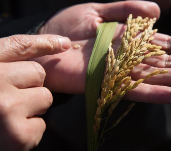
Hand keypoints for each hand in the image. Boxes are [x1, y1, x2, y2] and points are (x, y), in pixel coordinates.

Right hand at [0, 34, 70, 150]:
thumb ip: (12, 57)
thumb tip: (65, 43)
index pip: (20, 46)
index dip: (44, 43)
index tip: (64, 43)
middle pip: (38, 74)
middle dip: (29, 87)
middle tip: (5, 100)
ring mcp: (7, 108)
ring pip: (45, 98)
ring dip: (31, 109)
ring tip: (6, 117)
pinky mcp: (18, 134)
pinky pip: (41, 125)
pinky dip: (28, 132)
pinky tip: (7, 133)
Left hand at [35, 1, 170, 103]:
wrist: (46, 44)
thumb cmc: (68, 27)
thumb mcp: (99, 10)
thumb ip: (128, 10)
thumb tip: (158, 12)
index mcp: (130, 41)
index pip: (164, 43)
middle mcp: (130, 59)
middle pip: (166, 61)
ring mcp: (121, 73)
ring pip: (157, 77)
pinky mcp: (109, 85)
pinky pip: (136, 91)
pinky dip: (156, 93)